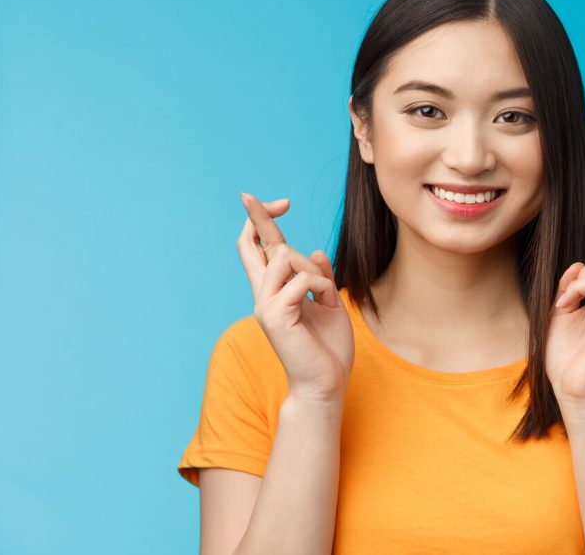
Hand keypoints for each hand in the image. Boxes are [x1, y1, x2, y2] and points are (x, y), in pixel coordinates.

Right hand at [237, 192, 353, 402]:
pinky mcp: (274, 316)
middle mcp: (263, 296)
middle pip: (255, 245)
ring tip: (324, 294)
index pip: (257, 250)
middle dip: (264, 216)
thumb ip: (320, 277)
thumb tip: (316, 252)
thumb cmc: (328, 348)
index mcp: (275, 292)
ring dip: (313, 267)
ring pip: (284, 256)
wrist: (327, 383)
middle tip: (284, 201)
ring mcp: (265, 305)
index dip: (257, 222)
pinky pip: (302, 280)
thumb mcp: (329, 303)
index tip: (258, 199)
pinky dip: (322, 286)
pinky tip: (327, 303)